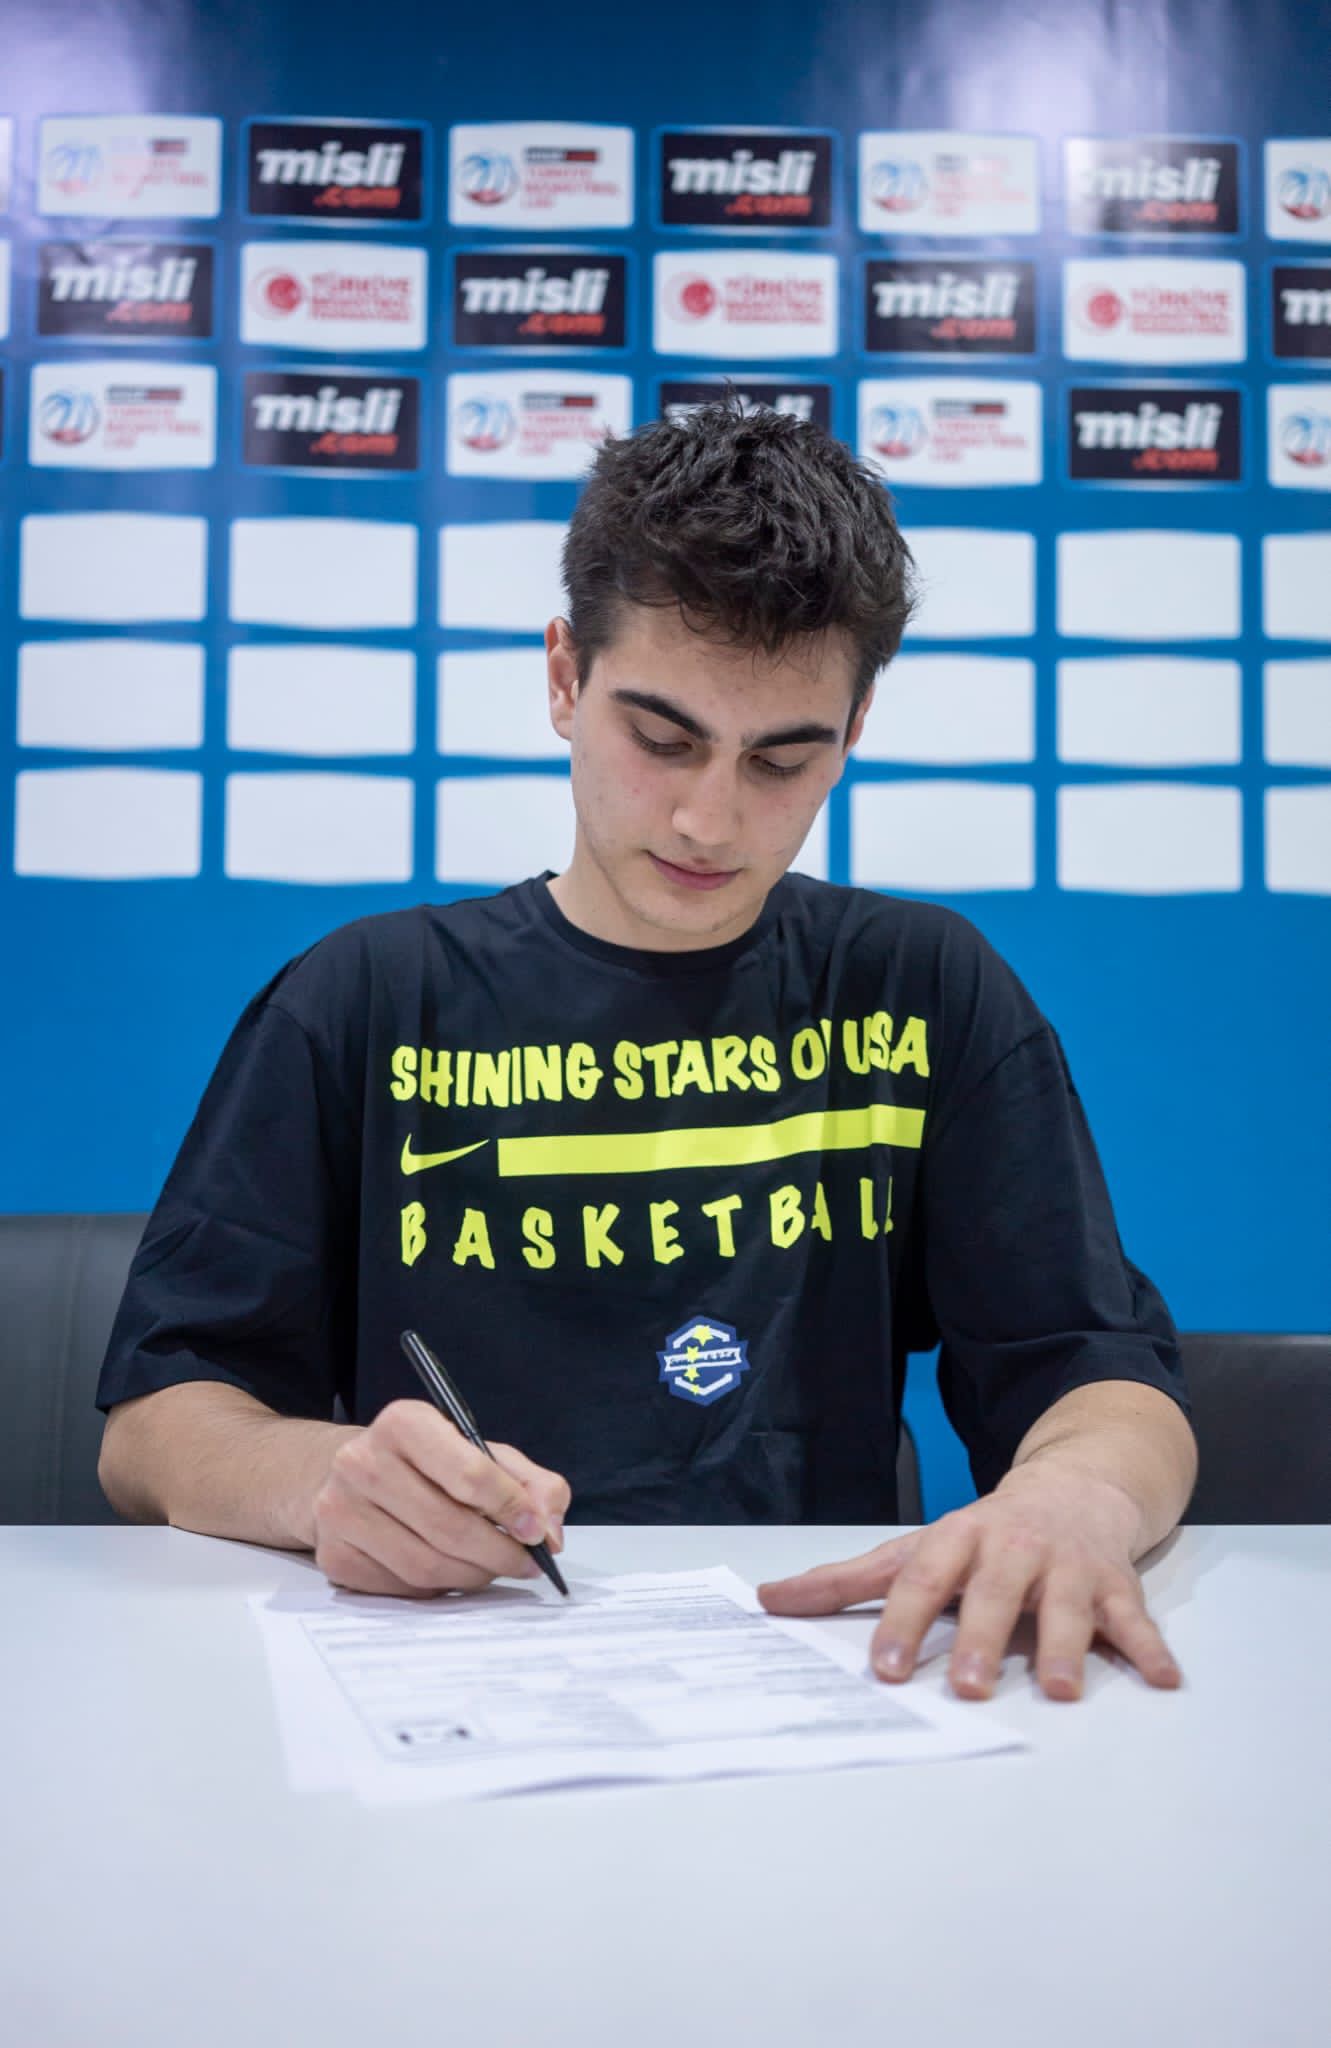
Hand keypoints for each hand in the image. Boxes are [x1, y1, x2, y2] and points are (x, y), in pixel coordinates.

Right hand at [311, 1399, 570, 1598]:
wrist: (348, 1474)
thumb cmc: (426, 1462)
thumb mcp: (481, 1452)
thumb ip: (530, 1483)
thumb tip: (549, 1532)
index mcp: (404, 1423)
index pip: (468, 1473)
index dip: (511, 1508)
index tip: (537, 1531)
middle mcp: (362, 1461)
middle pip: (449, 1527)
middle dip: (499, 1553)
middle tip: (525, 1563)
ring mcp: (340, 1511)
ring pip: (426, 1566)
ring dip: (472, 1576)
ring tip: (491, 1568)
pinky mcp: (332, 1555)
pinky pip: (401, 1588)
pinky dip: (437, 1589)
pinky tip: (449, 1571)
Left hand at [757, 1463, 1182, 1702]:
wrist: (1074, 1485)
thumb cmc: (985, 1533)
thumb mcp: (918, 1547)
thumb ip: (848, 1580)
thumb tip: (769, 1601)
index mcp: (959, 1539)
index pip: (924, 1578)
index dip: (904, 1621)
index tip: (884, 1667)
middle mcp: (1013, 1548)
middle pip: (994, 1592)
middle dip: (981, 1638)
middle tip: (968, 1687)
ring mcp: (1067, 1564)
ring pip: (1065, 1606)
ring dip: (1063, 1647)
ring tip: (1060, 1689)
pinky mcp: (1114, 1583)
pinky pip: (1134, 1618)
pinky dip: (1149, 1648)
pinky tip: (1163, 1680)